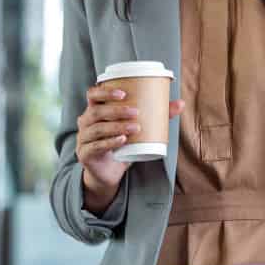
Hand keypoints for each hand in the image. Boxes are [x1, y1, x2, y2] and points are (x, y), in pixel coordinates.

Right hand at [76, 84, 184, 210]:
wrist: (110, 172)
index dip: (105, 92)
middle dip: (116, 110)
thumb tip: (181, 104)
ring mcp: (83, 138)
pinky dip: (110, 142)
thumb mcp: (138, 129)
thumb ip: (157, 115)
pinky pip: (96, 146)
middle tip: (136, 112)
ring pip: (97, 129)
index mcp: (95, 110)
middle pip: (96, 112)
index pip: (93, 95)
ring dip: (116, 126)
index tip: (124, 93)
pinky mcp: (85, 154)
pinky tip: (122, 140)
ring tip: (136, 128)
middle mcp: (86, 122)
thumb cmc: (123, 144)